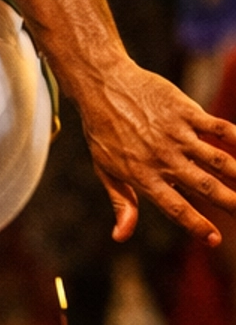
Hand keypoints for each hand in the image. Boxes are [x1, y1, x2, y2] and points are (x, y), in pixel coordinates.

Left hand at [78, 60, 235, 244]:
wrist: (102, 84)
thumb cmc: (103, 130)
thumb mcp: (105, 168)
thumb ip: (122, 202)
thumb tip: (120, 236)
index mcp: (143, 175)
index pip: (175, 207)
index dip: (196, 225)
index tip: (215, 240)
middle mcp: (163, 157)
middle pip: (205, 186)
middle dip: (230, 203)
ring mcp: (176, 133)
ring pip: (217, 159)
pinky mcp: (185, 111)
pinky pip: (218, 127)